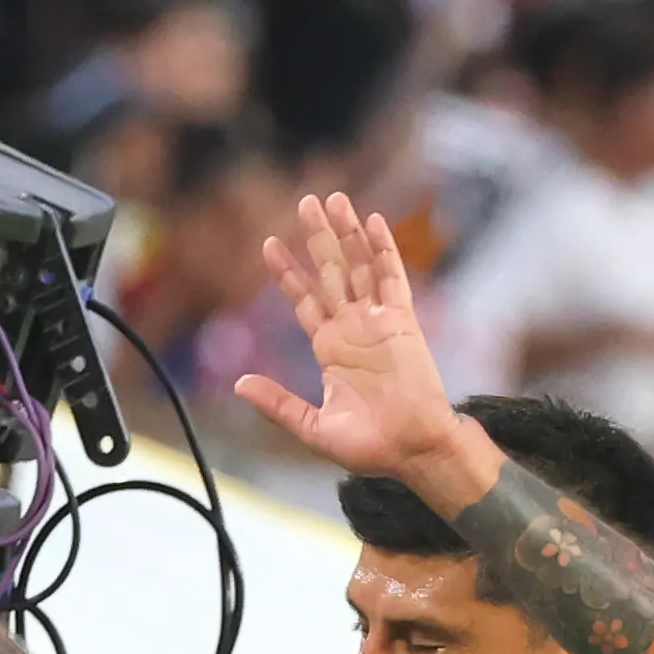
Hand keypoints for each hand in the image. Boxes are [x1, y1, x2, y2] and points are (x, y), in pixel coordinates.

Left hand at [233, 191, 495, 502]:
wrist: (413, 452)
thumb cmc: (370, 447)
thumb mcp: (312, 428)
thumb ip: (278, 404)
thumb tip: (239, 385)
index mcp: (330, 348)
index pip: (305, 299)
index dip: (287, 272)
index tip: (269, 243)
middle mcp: (353, 328)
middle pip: (330, 272)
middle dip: (317, 237)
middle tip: (304, 202)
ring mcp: (378, 322)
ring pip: (359, 266)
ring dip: (346, 234)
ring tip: (333, 200)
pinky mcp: (402, 322)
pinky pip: (392, 278)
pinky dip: (383, 249)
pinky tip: (372, 222)